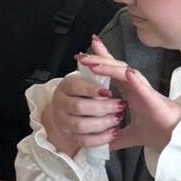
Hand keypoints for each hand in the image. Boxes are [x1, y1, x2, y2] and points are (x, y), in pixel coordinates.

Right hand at [40, 37, 124, 156]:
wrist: (64, 118)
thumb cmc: (80, 95)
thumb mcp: (89, 76)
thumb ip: (96, 59)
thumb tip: (96, 39)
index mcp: (65, 87)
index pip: (76, 86)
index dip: (92, 90)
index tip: (107, 91)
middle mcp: (61, 104)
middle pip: (80, 107)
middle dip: (103, 107)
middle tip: (120, 106)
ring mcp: (65, 122)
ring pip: (82, 126)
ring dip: (103, 123)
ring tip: (117, 119)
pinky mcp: (72, 137)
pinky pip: (85, 141)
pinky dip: (101, 139)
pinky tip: (112, 135)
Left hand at [77, 38, 180, 153]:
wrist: (176, 140)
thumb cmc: (159, 132)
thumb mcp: (130, 135)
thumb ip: (115, 137)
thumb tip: (102, 145)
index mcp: (130, 93)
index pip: (111, 74)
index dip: (99, 62)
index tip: (82, 56)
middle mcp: (136, 88)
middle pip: (114, 69)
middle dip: (98, 60)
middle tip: (81, 55)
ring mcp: (144, 92)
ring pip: (125, 74)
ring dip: (109, 67)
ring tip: (94, 62)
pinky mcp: (154, 101)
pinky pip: (143, 89)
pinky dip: (135, 81)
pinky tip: (127, 73)